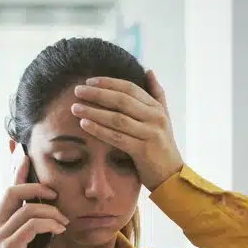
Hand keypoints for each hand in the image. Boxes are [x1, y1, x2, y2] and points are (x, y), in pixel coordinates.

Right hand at [0, 146, 67, 247]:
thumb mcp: (27, 246)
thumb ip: (31, 229)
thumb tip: (50, 213)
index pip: (7, 191)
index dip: (17, 171)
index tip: (27, 156)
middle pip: (12, 192)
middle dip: (36, 187)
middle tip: (55, 193)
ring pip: (27, 210)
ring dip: (51, 212)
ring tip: (64, 222)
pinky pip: (31, 226)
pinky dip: (49, 224)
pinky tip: (59, 230)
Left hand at [71, 70, 183, 189]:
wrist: (172, 176)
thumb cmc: (162, 147)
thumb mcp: (164, 118)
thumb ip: (157, 94)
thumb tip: (148, 71)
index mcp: (157, 108)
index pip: (129, 88)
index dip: (108, 83)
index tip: (89, 81)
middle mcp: (155, 118)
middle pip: (121, 100)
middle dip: (97, 94)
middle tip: (77, 91)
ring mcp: (150, 133)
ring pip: (117, 118)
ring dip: (94, 112)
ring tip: (75, 108)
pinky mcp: (143, 151)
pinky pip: (117, 137)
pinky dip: (99, 130)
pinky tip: (84, 125)